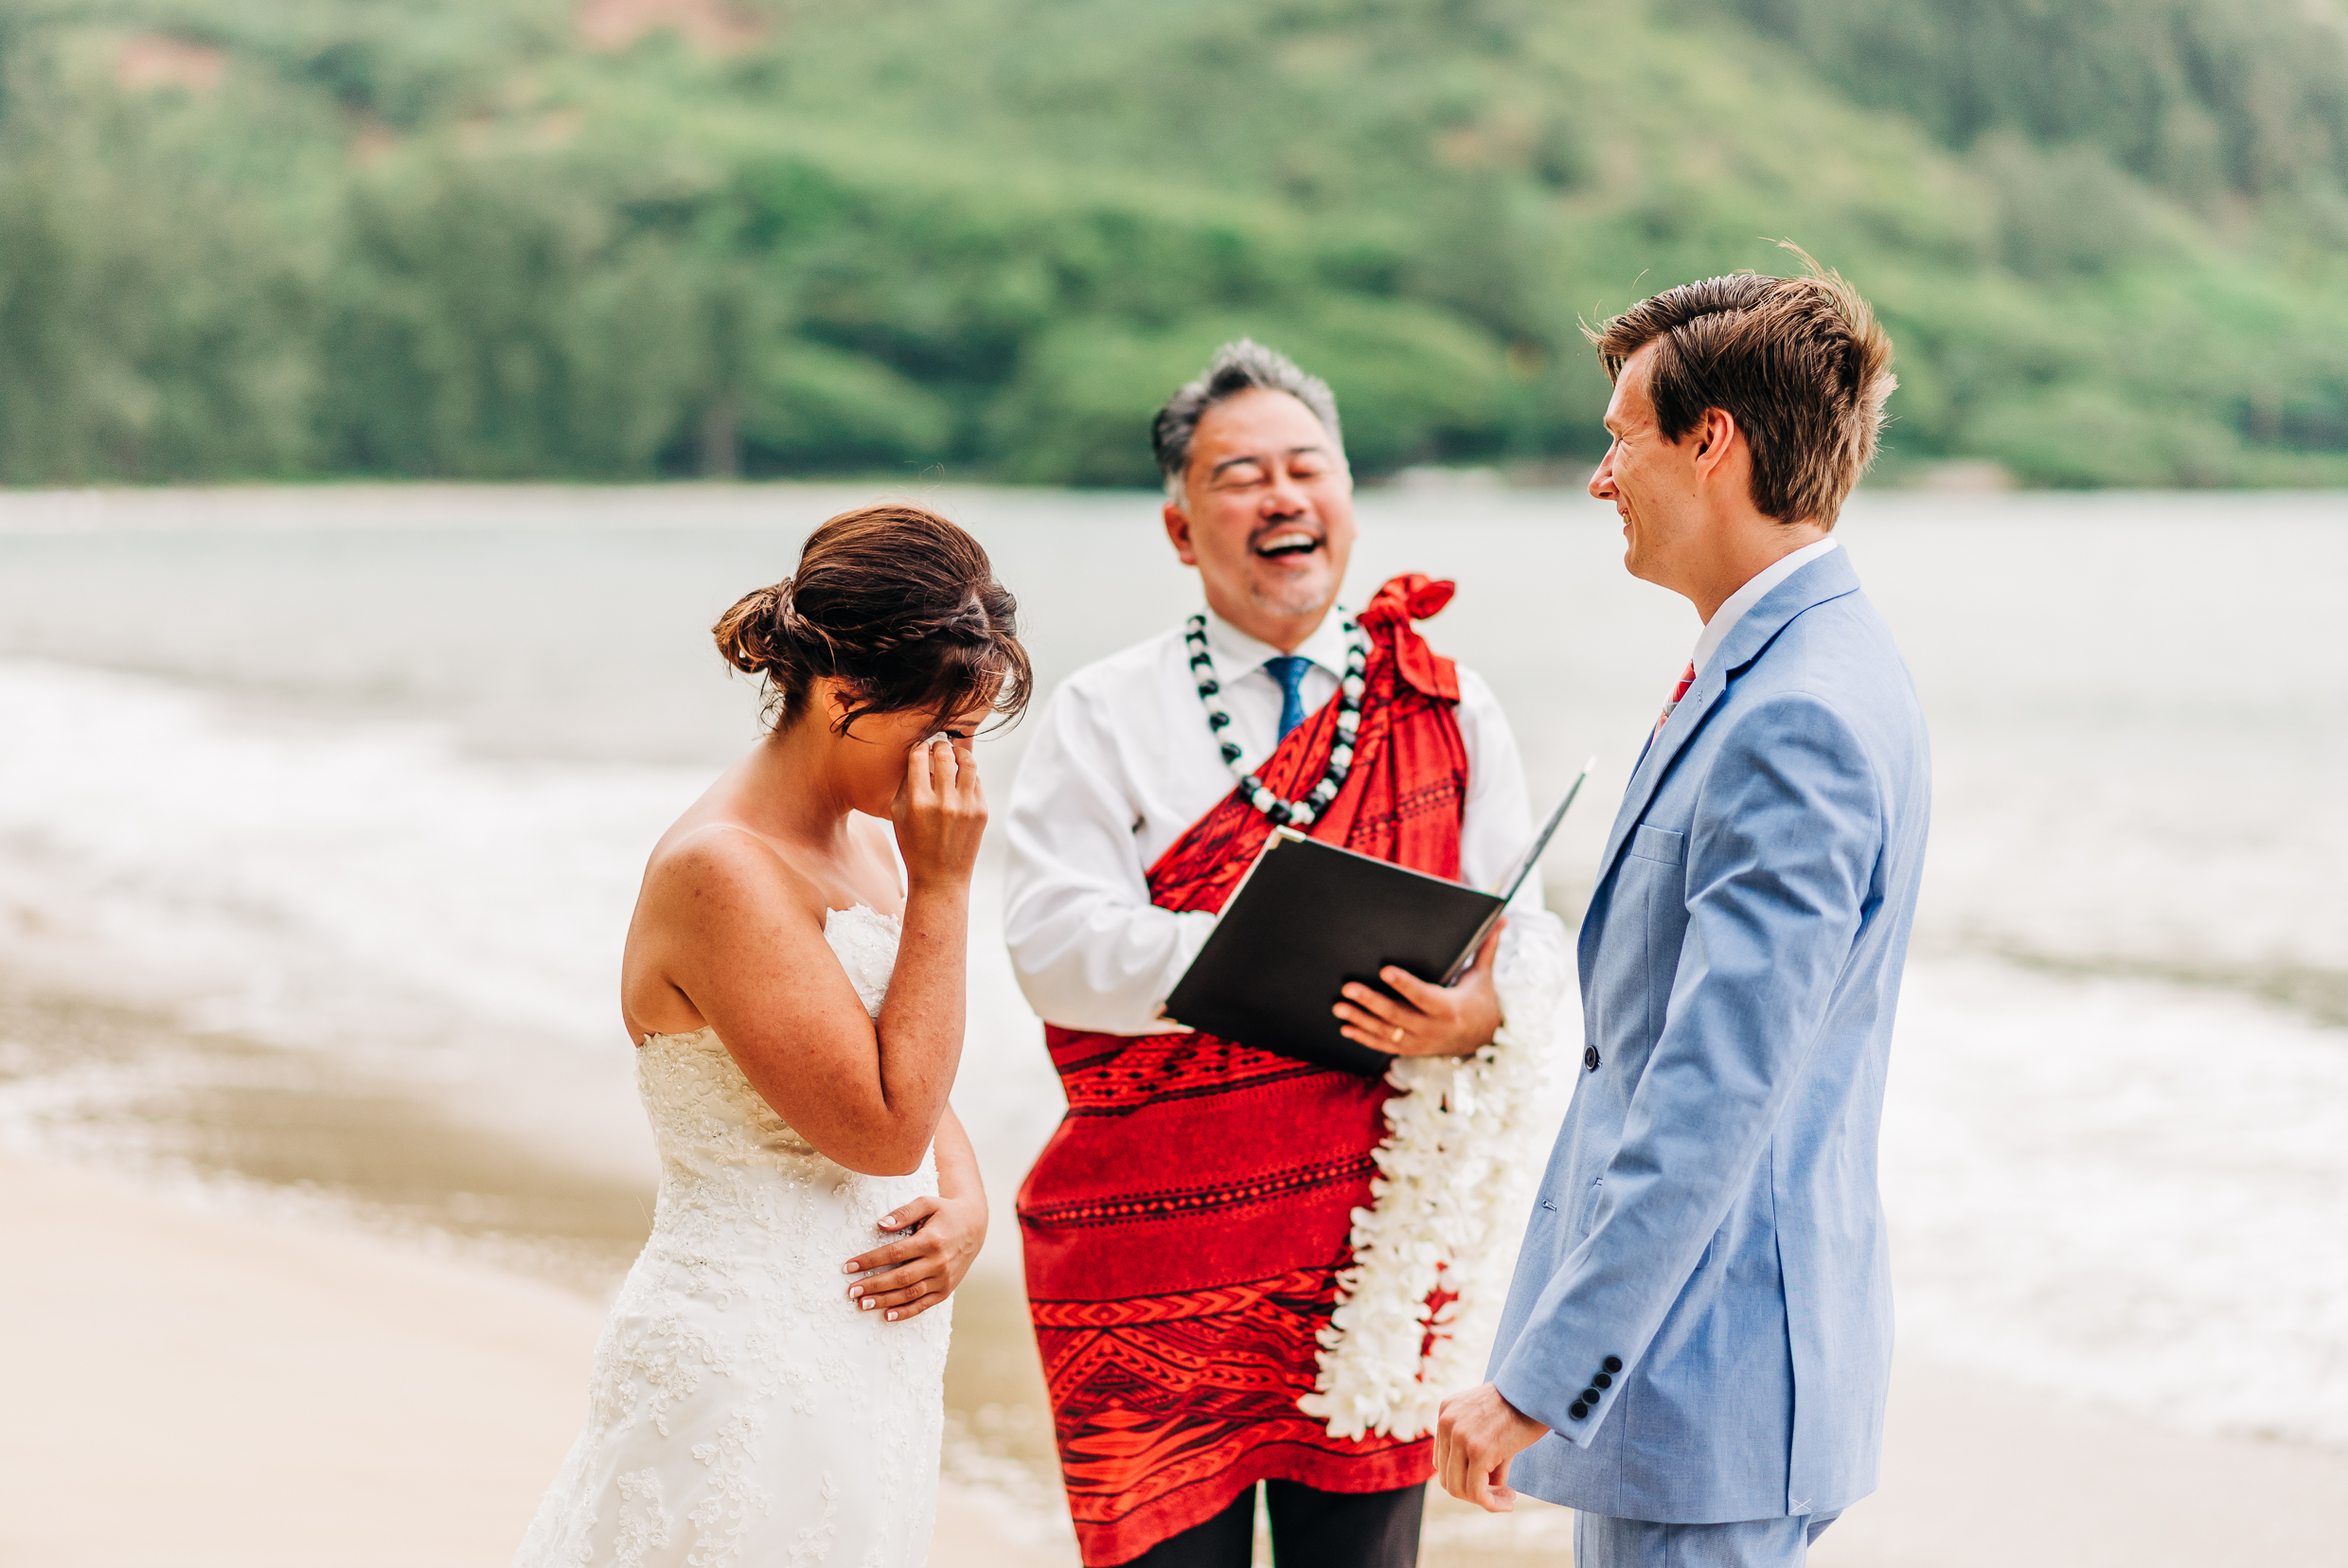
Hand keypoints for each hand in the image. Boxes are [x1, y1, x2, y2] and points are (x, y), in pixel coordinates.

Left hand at [840, 1189, 985, 1322]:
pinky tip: (887, 1315)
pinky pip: (923, 1305)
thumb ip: (904, 1213)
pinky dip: (905, 1312)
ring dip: (884, 1301)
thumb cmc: (946, 1213)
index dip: (871, 1261)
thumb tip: (881, 1225)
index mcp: (931, 1240)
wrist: (974, 1228)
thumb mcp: (927, 1204)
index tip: (849, 1266)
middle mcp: (938, 1262)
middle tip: (851, 1291)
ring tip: (863, 1304)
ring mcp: (943, 1279)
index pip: (894, 1253)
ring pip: (910, 1294)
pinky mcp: (946, 1290)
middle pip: (900, 1278)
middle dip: (873, 1285)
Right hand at [891, 734, 985, 888]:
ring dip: (960, 753)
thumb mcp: (898, 815)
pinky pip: (976, 781)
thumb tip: (919, 755)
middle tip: (938, 745)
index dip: (919, 747)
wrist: (940, 877)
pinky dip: (968, 775)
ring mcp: (966, 807)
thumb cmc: (914, 845)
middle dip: (940, 745)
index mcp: (918, 801)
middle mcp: (943, 802)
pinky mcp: (981, 812)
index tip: (920, 749)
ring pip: (968, 762)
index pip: (919, 756)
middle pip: (945, 754)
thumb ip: (906, 784)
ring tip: (955, 753)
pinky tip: (961, 778)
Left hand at [1333, 919, 1504, 1057]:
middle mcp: (1433, 1029)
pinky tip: (1346, 1028)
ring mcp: (1420, 1042)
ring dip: (1360, 1020)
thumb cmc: (1480, 1000)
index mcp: (1450, 1008)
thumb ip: (1486, 947)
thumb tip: (1502, 918)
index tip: (1384, 970)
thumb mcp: (1483, 975)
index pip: (1424, 995)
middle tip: (1348, 987)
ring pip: (1386, 1033)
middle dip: (1371, 1002)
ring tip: (1339, 1008)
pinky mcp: (1411, 1049)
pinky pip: (1384, 1046)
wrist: (1483, 1039)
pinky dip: (1364, 1038)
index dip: (1404, 984)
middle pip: (1398, 1016)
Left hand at [1434, 1382, 1548, 1511]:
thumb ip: (1478, 1451)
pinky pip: (1477, 1492)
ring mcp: (1460, 1436)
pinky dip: (1492, 1504)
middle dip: (1473, 1492)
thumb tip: (1484, 1492)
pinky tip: (1510, 1501)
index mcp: (1446, 1412)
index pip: (1443, 1460)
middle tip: (1501, 1494)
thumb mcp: (1490, 1423)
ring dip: (1484, 1500)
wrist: (1540, 1390)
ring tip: (1508, 1498)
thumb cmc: (1522, 1407)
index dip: (1464, 1477)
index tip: (1490, 1482)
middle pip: (1447, 1477)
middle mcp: (1447, 1422)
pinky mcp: (1478, 1450)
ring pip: (1459, 1488)